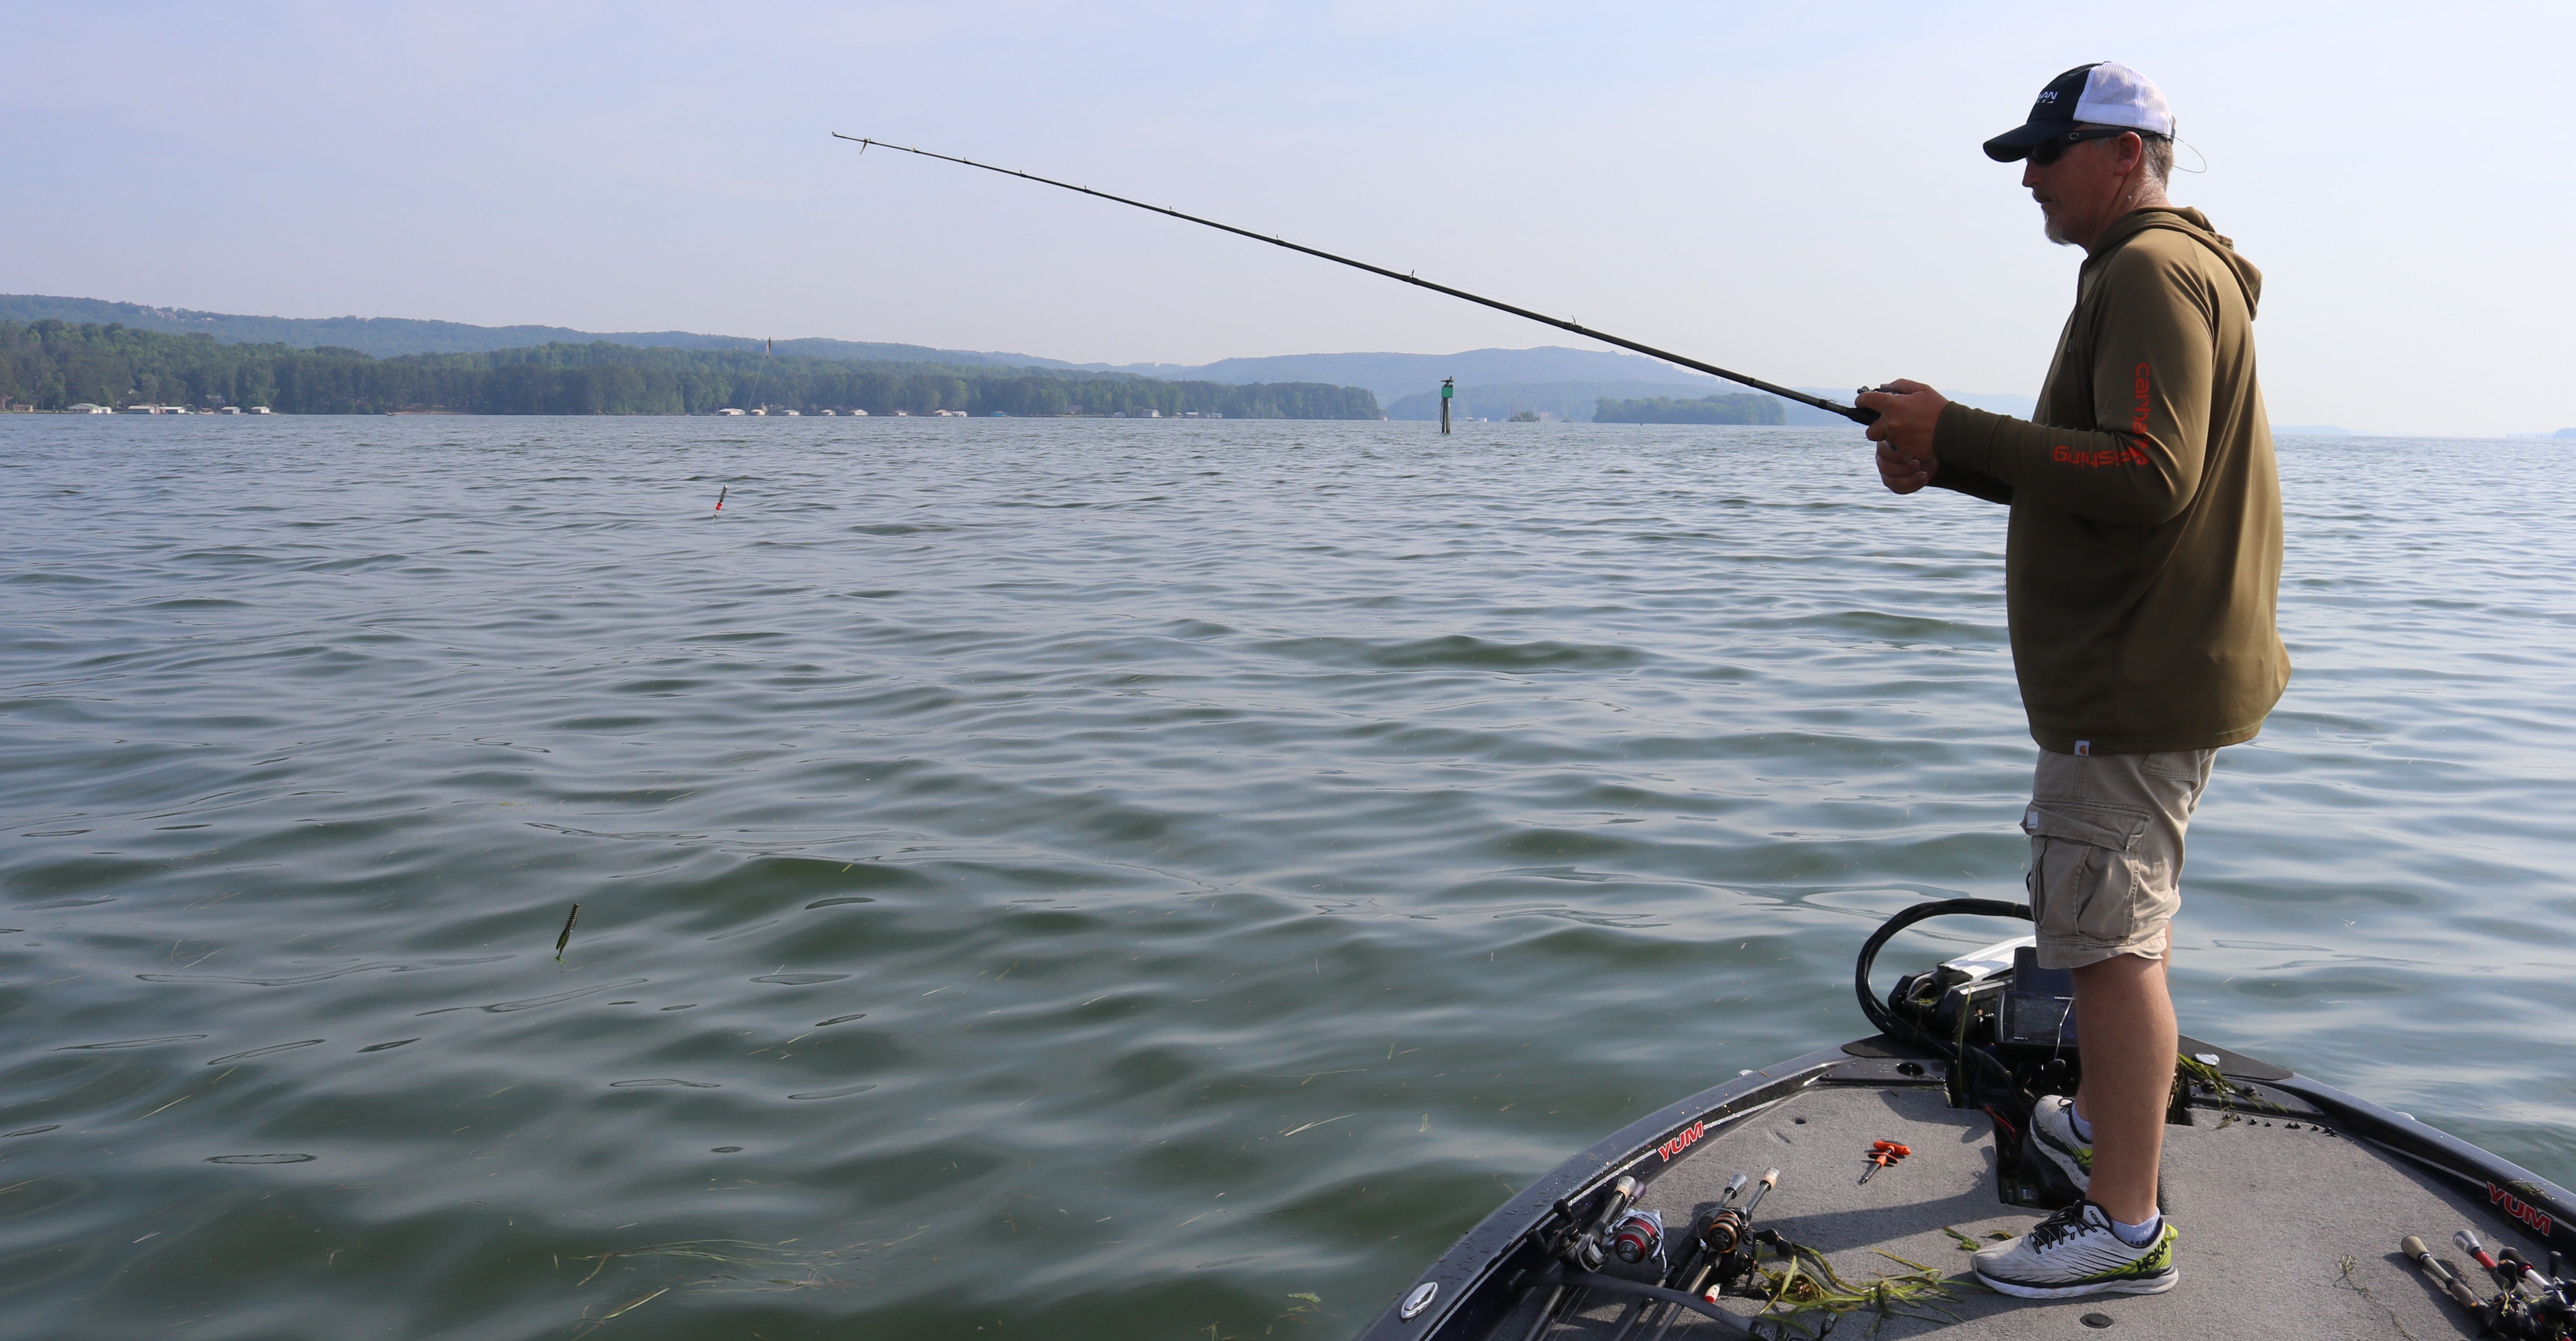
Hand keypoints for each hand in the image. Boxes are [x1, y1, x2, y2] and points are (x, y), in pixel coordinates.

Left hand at [1858, 379, 1948, 495]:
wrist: (1952, 431)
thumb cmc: (1938, 408)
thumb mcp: (1922, 390)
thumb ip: (1901, 385)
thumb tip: (1884, 386)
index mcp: (1893, 405)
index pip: (1867, 401)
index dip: (1861, 401)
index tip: (1861, 402)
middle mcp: (1891, 423)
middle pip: (1870, 431)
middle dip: (1876, 428)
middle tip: (1887, 423)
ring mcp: (1896, 439)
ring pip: (1884, 440)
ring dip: (1891, 436)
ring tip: (1906, 429)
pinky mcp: (1903, 451)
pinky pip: (1896, 448)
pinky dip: (1902, 444)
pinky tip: (1914, 437)